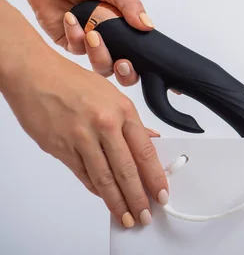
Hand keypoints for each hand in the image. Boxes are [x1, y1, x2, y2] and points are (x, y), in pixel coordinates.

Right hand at [1, 47, 168, 227]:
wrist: (35, 74)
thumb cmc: (72, 81)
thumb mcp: (112, 94)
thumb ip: (131, 121)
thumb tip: (150, 140)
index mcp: (123, 110)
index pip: (145, 151)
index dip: (155, 176)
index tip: (162, 192)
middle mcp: (105, 124)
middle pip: (127, 170)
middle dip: (139, 197)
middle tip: (146, 213)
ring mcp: (82, 138)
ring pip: (104, 178)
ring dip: (117, 201)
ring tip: (127, 216)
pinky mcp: (61, 148)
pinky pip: (83, 174)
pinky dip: (96, 189)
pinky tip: (105, 198)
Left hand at [22, 0, 149, 85]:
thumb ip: (131, 6)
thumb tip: (149, 26)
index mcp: (124, 23)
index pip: (139, 51)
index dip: (140, 63)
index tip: (135, 60)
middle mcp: (110, 36)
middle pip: (121, 67)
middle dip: (124, 72)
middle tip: (121, 63)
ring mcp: (89, 42)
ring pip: (99, 64)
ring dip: (98, 53)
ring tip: (93, 34)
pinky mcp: (68, 42)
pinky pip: (76, 49)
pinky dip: (74, 35)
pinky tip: (70, 17)